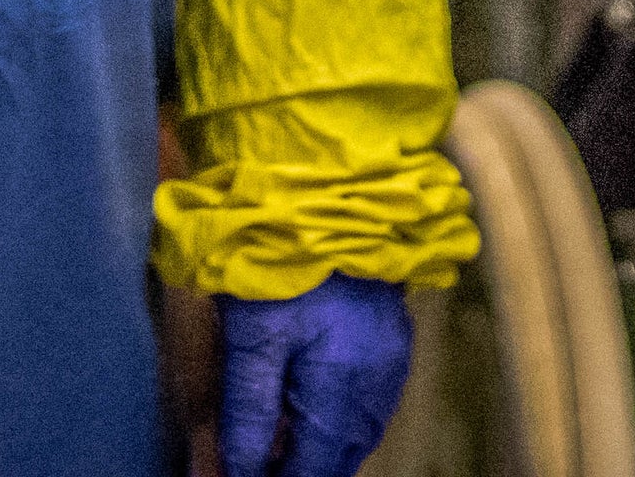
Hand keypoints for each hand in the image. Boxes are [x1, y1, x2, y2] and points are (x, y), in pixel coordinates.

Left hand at [217, 275, 411, 476]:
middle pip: (343, 453)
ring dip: (326, 445)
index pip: (317, 466)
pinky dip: (342, 415)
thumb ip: (249, 410)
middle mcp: (379, 379)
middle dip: (305, 467)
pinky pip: (371, 398)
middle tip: (259, 466)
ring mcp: (393, 357)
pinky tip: (315, 407)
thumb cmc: (278, 255)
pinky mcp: (394, 336)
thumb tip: (240, 472)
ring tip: (284, 446)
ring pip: (361, 429)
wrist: (326, 187)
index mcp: (344, 382)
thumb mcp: (251, 335)